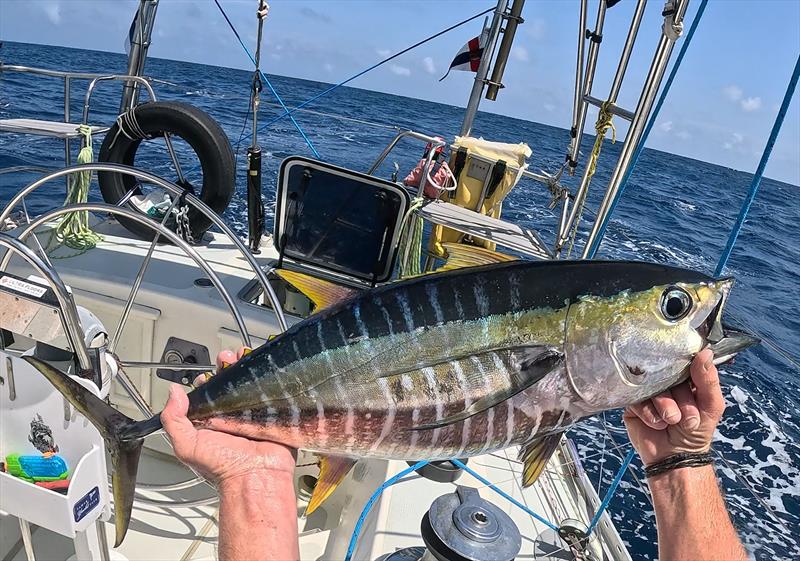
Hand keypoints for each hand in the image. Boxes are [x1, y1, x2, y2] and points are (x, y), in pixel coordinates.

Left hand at [161, 348, 296, 484]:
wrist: (255, 477)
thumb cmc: (222, 468)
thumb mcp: (187, 445)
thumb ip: (173, 419)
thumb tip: (172, 392)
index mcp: (211, 421)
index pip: (207, 392)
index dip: (207, 378)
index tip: (208, 372)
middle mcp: (232, 416)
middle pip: (230, 382)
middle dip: (228, 366)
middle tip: (227, 359)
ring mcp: (254, 413)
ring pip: (250, 383)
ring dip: (248, 366)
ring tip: (244, 355)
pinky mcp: (273, 414)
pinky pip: (272, 392)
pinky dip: (271, 377)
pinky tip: (266, 366)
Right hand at [624, 348, 724, 465]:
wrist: (675, 458)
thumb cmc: (697, 432)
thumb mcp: (711, 406)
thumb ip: (709, 381)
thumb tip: (705, 353)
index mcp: (685, 378)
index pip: (684, 362)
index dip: (688, 372)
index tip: (691, 383)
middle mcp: (666, 382)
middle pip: (668, 376)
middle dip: (681, 399)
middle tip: (689, 419)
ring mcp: (648, 391)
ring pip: (653, 388)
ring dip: (666, 407)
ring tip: (672, 421)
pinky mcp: (633, 404)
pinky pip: (638, 401)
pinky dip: (650, 414)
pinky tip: (657, 424)